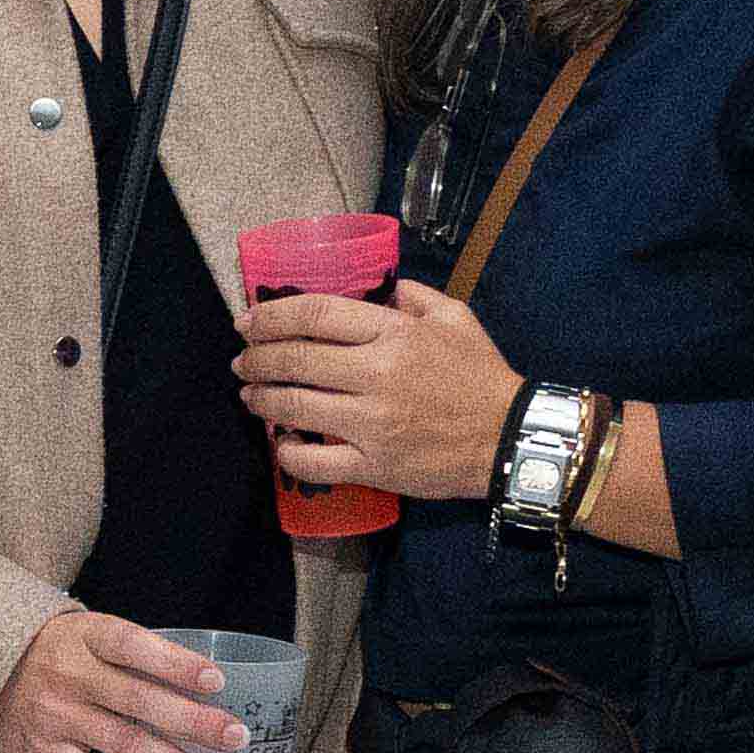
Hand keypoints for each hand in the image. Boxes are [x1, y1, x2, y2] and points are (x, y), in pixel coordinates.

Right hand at [0, 606, 243, 752]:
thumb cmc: (54, 653)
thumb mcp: (86, 634)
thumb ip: (133, 654)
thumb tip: (201, 685)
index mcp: (85, 637)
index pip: (134, 647)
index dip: (176, 664)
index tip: (216, 681)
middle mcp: (69, 677)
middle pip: (139, 702)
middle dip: (194, 722)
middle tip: (236, 737)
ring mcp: (56, 718)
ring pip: (126, 746)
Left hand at [234, 279, 525, 510]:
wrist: (510, 438)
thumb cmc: (481, 376)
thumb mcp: (455, 318)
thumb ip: (412, 296)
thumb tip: (378, 286)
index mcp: (395, 335)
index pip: (316, 315)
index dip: (272, 315)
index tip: (248, 321)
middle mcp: (378, 376)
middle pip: (295, 360)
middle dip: (257, 358)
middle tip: (243, 360)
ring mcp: (373, 425)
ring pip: (295, 408)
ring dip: (261, 400)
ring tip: (250, 395)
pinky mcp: (374, 466)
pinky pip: (314, 462)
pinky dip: (287, 453)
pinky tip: (281, 442)